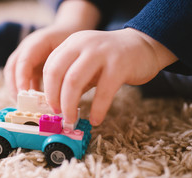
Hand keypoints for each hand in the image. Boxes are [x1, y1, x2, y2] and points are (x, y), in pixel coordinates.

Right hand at [4, 0, 99, 97]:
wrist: (69, 30)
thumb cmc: (72, 41)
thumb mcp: (70, 51)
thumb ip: (65, 67)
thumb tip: (64, 91)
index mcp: (37, 42)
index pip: (23, 60)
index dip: (22, 78)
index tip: (24, 94)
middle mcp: (27, 49)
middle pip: (12, 68)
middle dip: (14, 86)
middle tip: (21, 103)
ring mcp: (26, 58)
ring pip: (14, 75)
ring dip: (17, 90)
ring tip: (25, 105)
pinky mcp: (29, 67)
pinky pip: (23, 80)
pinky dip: (26, 91)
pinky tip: (34, 103)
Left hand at [43, 28, 177, 125]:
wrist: (144, 46)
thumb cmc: (110, 60)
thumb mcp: (86, 63)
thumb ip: (71, 79)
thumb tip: (57, 106)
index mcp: (72, 43)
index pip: (50, 67)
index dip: (47, 89)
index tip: (52, 106)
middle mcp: (83, 44)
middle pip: (56, 73)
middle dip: (54, 98)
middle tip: (58, 113)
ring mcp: (101, 52)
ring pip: (74, 81)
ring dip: (69, 105)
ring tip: (71, 119)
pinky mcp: (120, 64)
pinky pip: (103, 92)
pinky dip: (97, 110)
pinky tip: (96, 120)